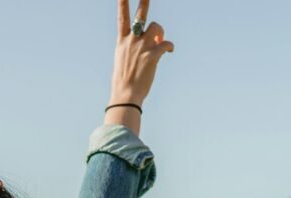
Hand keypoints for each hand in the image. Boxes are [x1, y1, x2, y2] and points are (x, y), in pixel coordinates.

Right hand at [105, 0, 174, 133]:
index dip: (122, 3)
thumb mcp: (123, 60)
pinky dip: (169, 46)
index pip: (122, 18)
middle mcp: (131, 41)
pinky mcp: (152, 55)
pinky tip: (169, 51)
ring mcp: (142, 47)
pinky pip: (166, 43)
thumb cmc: (123, 81)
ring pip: (156, 27)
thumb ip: (133, 48)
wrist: (126, 95)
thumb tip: (151, 43)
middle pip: (140, 15)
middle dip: (144, 2)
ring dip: (160, 32)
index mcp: (121, 41)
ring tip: (160, 41)